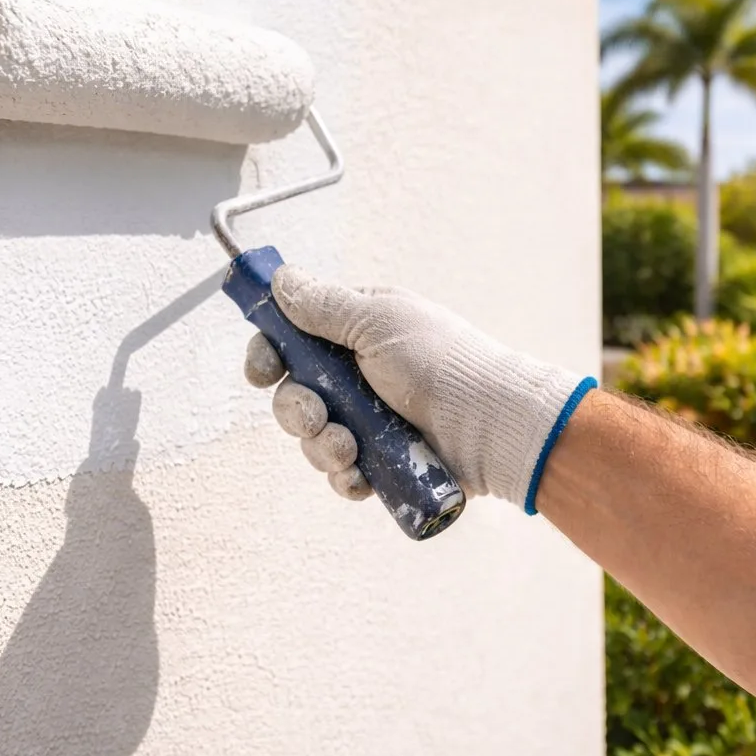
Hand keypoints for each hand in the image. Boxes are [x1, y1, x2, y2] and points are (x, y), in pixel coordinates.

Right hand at [243, 265, 590, 509]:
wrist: (492, 423)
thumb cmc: (441, 362)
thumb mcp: (378, 321)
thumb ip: (323, 305)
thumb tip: (280, 278)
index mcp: (356, 332)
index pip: (291, 341)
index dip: (268, 356)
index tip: (263, 370)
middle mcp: (358, 375)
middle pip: (293, 394)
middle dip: (296, 409)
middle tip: (317, 415)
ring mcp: (370, 420)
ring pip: (313, 438)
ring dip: (322, 446)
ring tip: (351, 447)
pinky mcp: (382, 461)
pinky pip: (342, 474)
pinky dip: (345, 477)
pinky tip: (360, 475)